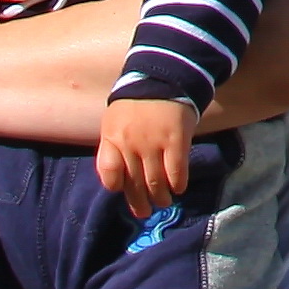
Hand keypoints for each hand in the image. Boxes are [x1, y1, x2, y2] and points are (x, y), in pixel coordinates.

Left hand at [96, 99, 198, 214]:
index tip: (124, 192)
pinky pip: (176, 171)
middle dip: (140, 202)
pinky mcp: (176, 140)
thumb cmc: (136, 103)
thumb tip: (117, 177)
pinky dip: (178, 184)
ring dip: (160, 197)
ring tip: (164, 202)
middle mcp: (130, 143)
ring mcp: (153, 142)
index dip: (117, 187)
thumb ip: (114, 145)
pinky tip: (179, 188)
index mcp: (112, 137)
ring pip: (155, 181)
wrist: (163, 76)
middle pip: (133, 183)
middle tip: (145, 212)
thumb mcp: (115, 120)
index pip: (109, 173)